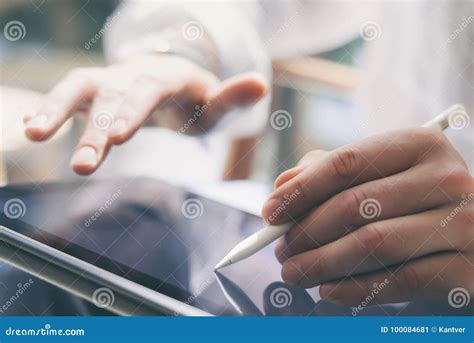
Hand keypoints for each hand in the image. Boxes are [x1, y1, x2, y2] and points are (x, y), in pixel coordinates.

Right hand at [24, 54, 266, 174]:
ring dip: (57, 109)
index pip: (148, 92)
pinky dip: (50, 107)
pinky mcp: (96, 90)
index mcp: (168, 77)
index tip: (117, 137)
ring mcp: (112, 80)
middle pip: (112, 96)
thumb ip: (233, 97)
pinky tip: (31, 126)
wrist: (174, 81)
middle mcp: (135, 74)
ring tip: (34, 132)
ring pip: (81, 89)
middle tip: (83, 166)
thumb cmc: (196, 99)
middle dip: (96, 129)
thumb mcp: (216, 101)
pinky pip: (70, 94)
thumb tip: (262, 84)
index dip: (132, 111)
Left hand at [262, 128, 473, 305]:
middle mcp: (447, 178)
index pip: (346, 164)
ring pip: (372, 244)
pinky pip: (399, 281)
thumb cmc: (411, 199)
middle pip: (354, 204)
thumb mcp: (375, 173)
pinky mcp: (468, 268)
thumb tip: (282, 184)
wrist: (470, 231)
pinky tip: (327, 290)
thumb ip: (327, 172)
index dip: (300, 190)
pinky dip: (354, 289)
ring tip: (293, 272)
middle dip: (304, 231)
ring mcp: (463, 223)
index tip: (268, 212)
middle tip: (279, 249)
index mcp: (420, 144)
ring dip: (321, 263)